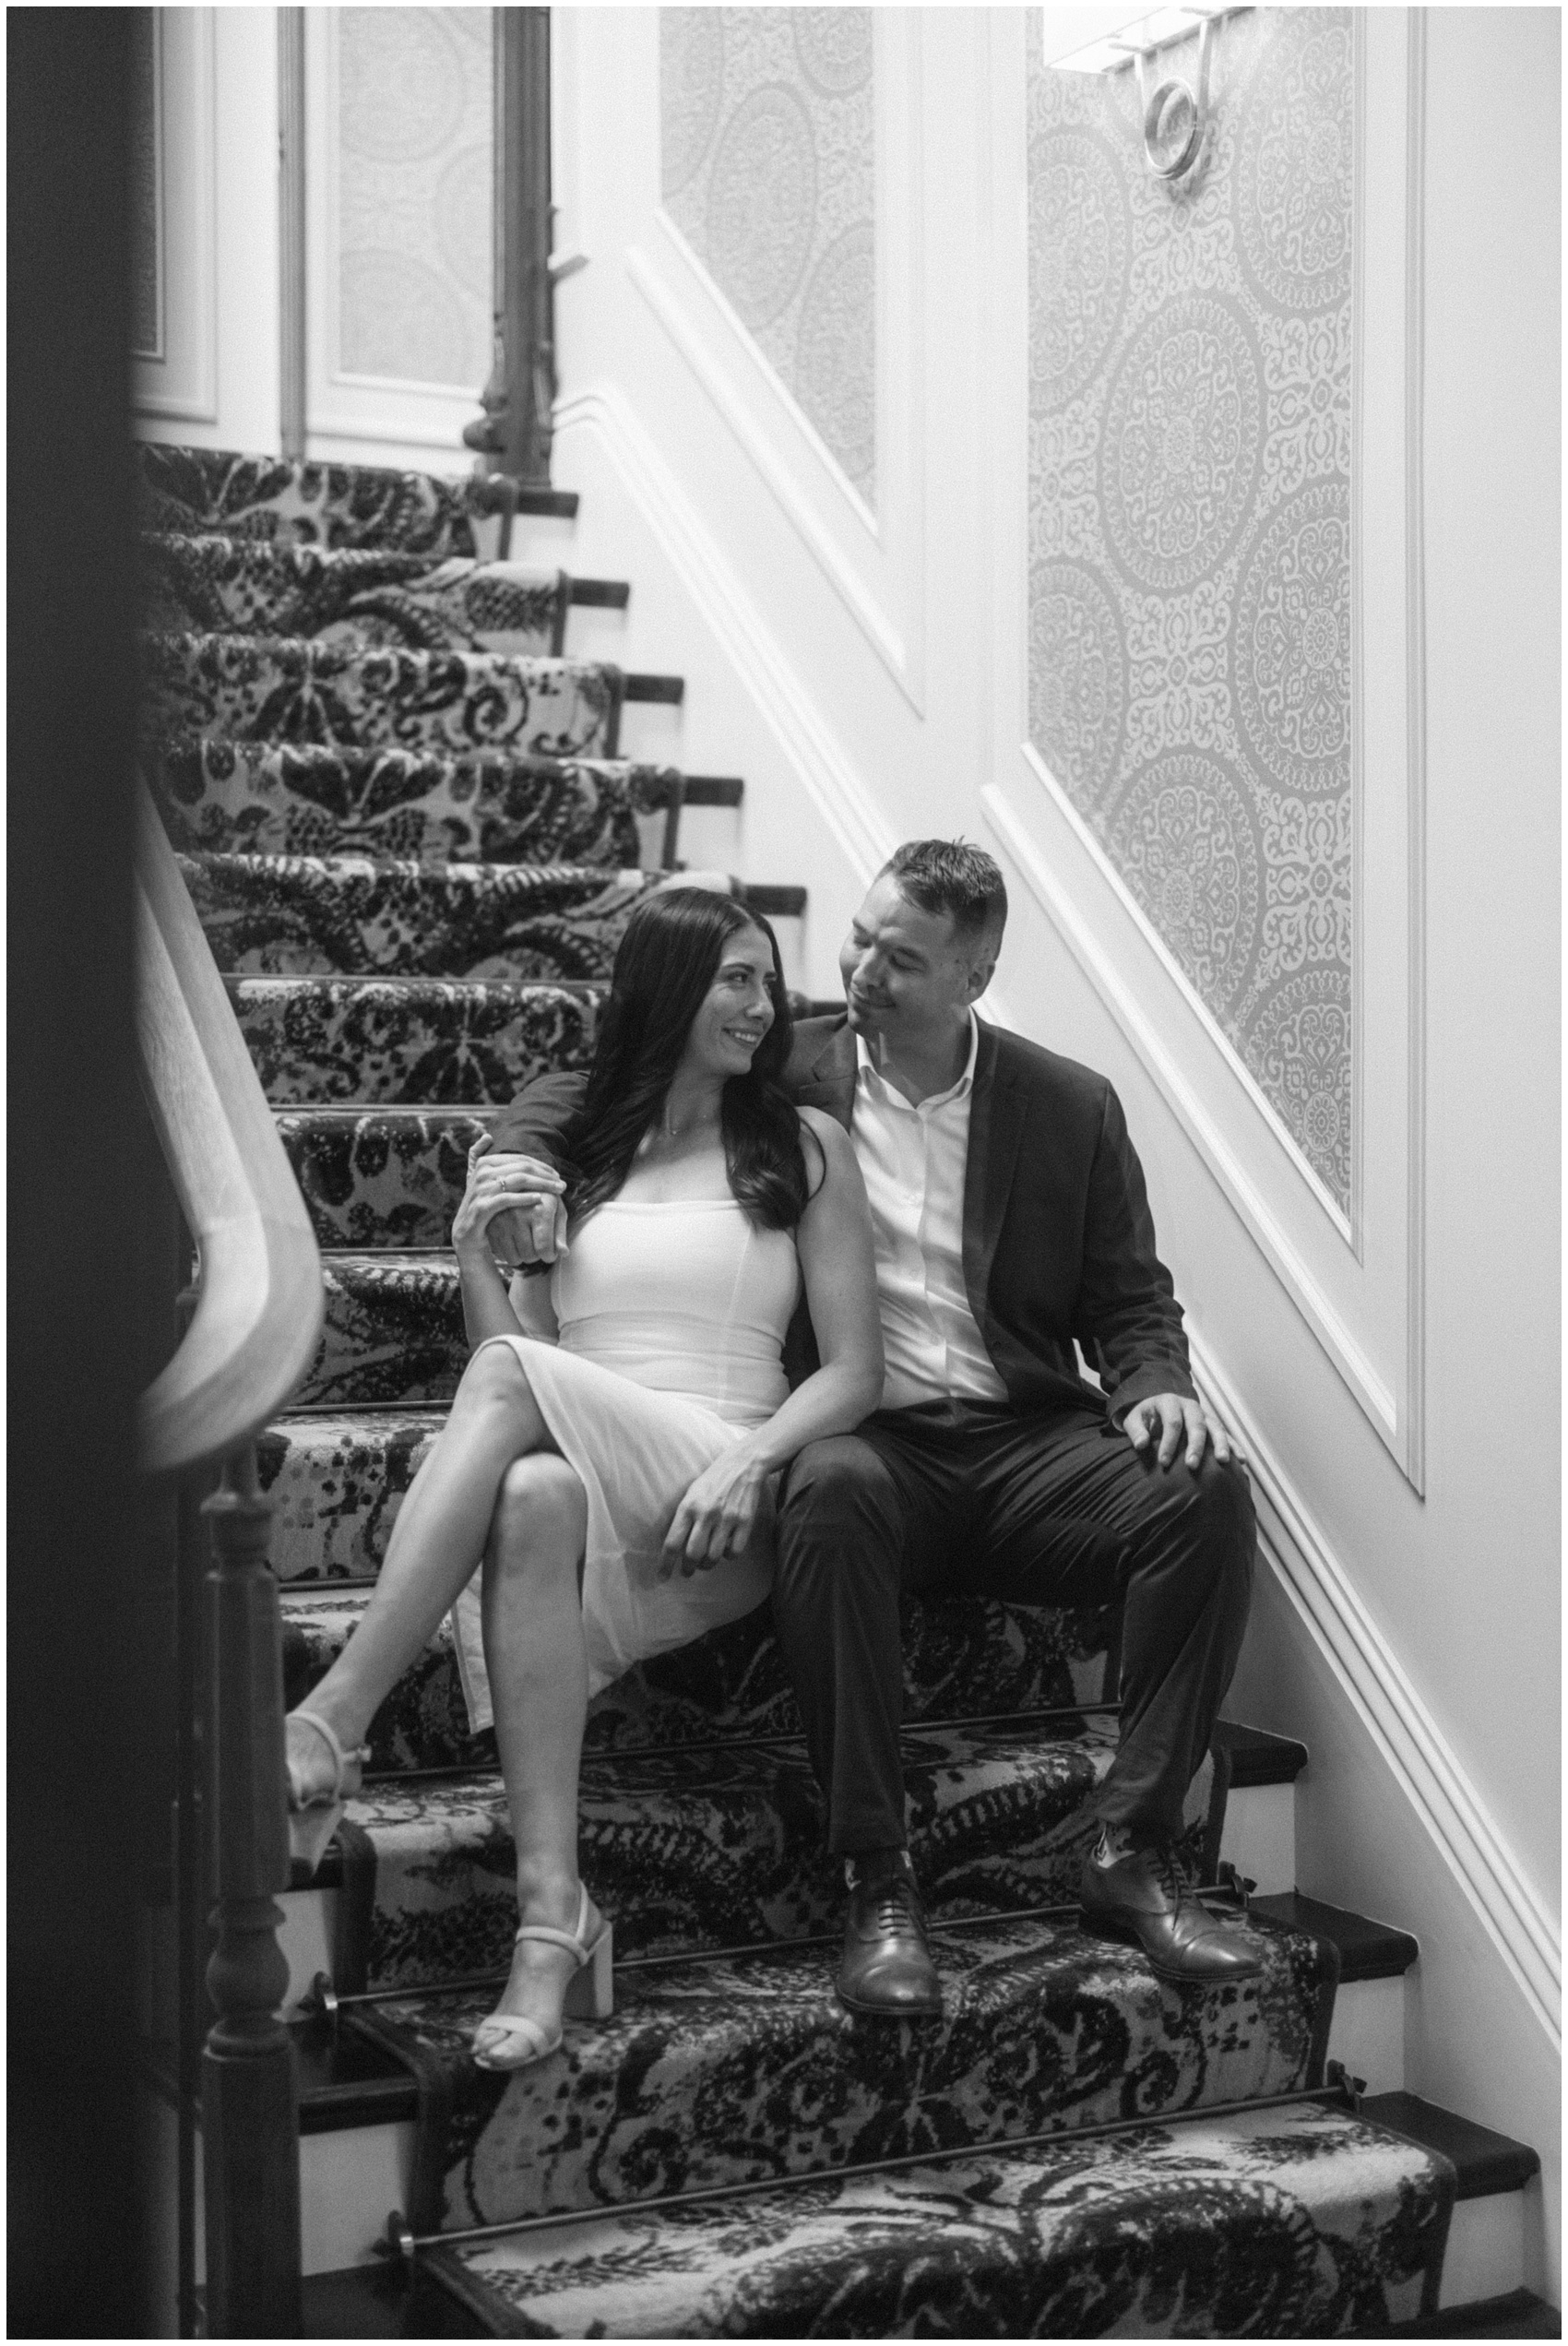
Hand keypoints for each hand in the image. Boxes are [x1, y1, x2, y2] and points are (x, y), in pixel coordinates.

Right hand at [452, 1135, 568, 1266]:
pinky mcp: (481, 1208)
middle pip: (522, 1168)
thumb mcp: (480, 1181)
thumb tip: (487, 1136)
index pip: (520, 1159)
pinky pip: (507, 1199)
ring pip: (518, 1180)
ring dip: (542, 1185)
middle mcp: (481, 1173)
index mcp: (484, 1163)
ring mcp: (480, 1190)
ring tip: (558, 1191)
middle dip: (546, 1175)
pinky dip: (525, 1198)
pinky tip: (540, 1199)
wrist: (466, 1235)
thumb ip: (480, 1157)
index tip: (557, 1175)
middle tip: (562, 1184)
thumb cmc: (481, 1207)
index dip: (541, 1166)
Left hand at [659, 1453, 767, 1577]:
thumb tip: (675, 1547)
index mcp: (688, 1507)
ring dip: (707, 1564)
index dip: (666, 1564)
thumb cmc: (712, 1481)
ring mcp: (727, 1519)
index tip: (662, 1578)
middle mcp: (706, 1514)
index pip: (673, 1542)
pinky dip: (728, 1557)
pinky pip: (734, 1552)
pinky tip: (725, 1550)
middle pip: (693, 1554)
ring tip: (705, 1562)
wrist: (743, 1465)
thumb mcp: (691, 1494)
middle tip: (687, 1572)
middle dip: (688, 1569)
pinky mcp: (745, 1522)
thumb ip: (684, 1518)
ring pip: (713, 1556)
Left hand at [1122, 1393, 1230, 1471]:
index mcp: (1170, 1402)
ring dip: (1221, 1444)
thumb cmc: (1145, 1417)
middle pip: (1197, 1424)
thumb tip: (1142, 1445)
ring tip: (1222, 1461)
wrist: (1158, 1406)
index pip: (1172, 1422)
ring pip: (1216, 1427)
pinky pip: (1226, 1434)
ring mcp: (1204, 1415)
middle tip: (1192, 1466)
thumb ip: (1136, 1431)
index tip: (1163, 1462)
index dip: (1168, 1442)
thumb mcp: (1134, 1419)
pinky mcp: (1213, 1425)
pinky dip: (1235, 1446)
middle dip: (1196, 1445)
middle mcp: (1190, 1406)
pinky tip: (1242, 1460)